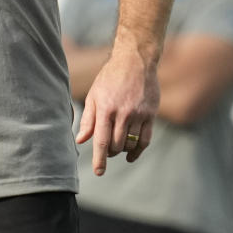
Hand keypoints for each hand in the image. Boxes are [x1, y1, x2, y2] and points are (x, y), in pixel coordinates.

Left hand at [75, 47, 157, 175]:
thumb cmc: (110, 78)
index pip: (101, 140)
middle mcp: (123, 113)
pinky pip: (146, 139)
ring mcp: (139, 114)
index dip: (99, 159)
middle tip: (107, 149)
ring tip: (118, 146)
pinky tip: (131, 154)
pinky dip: (138, 150)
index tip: (99, 172)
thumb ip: (89, 119)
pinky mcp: (151, 113)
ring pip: (131, 143)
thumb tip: (81, 140)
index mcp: (106, 109)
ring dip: (123, 150)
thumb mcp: (94, 95)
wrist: (136, 61)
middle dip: (110, 152)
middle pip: (116, 145)